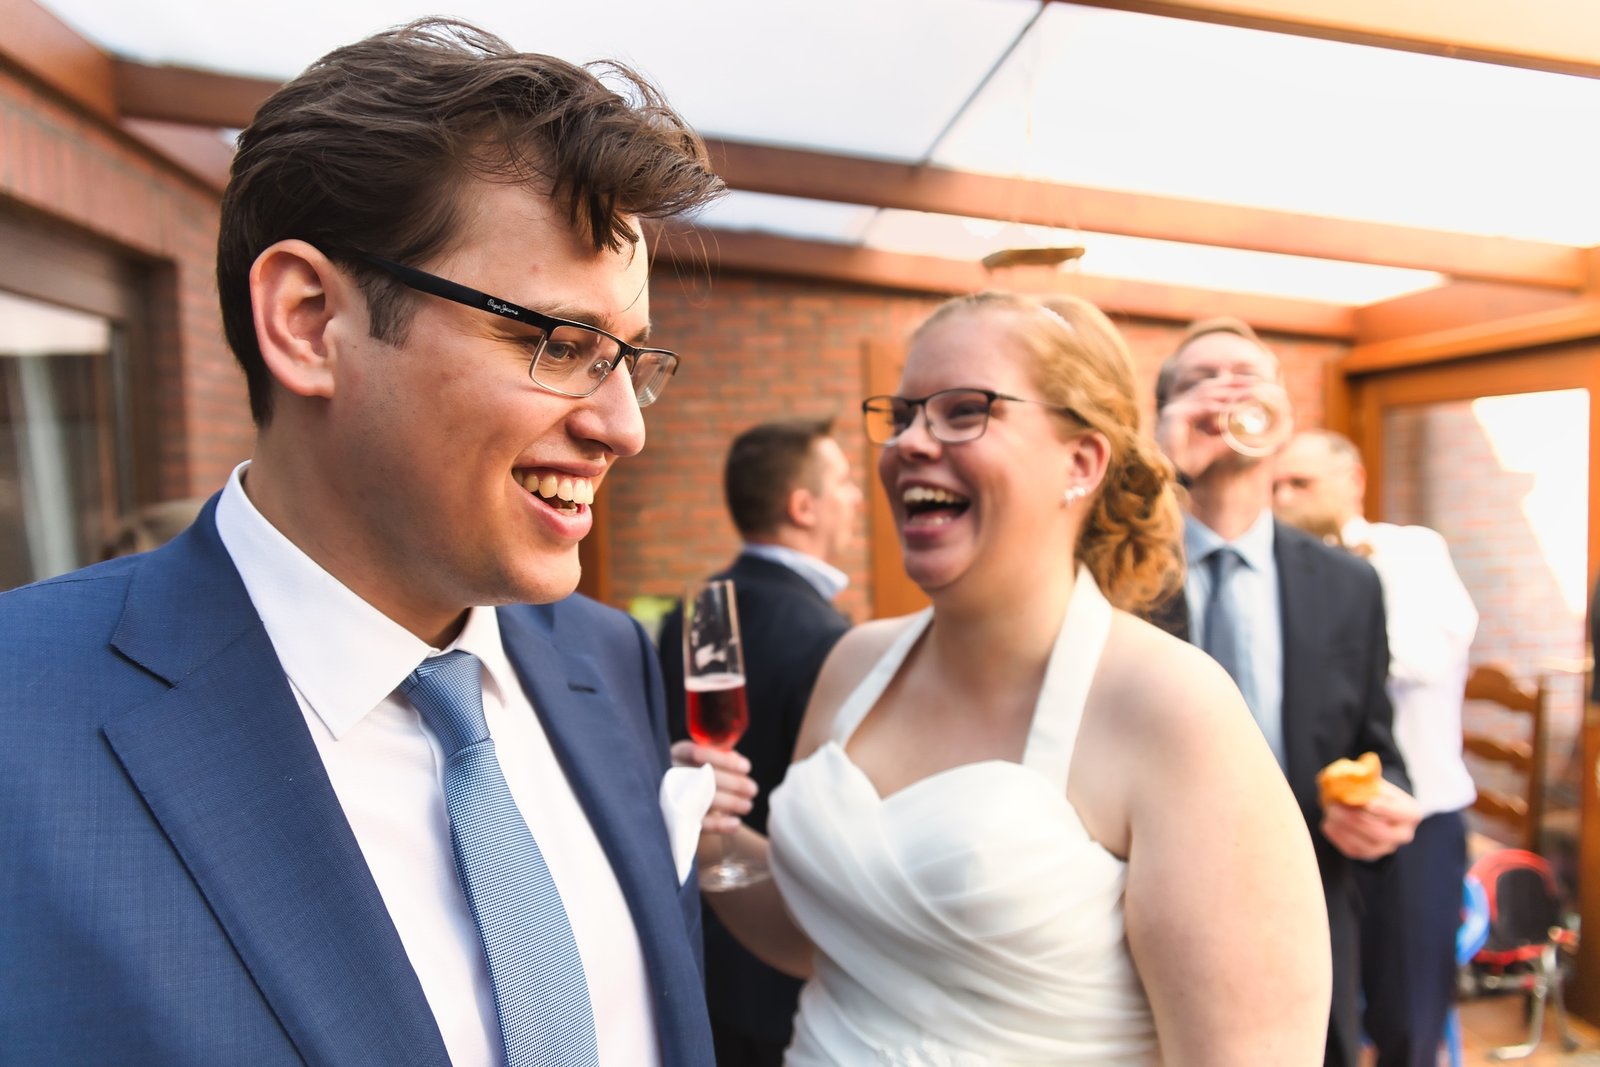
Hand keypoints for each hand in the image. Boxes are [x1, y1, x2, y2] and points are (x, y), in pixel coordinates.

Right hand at [671, 739, 756, 834]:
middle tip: (753, 789)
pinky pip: (698, 823)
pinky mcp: (674, 821)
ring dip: (731, 803)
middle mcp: (668, 774)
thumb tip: (736, 759)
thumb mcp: (704, 762)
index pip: (696, 752)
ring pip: (703, 799)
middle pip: (704, 776)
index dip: (724, 760)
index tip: (747, 767)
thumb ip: (718, 756)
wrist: (678, 808)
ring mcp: (669, 798)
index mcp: (675, 754)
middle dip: (734, 783)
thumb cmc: (697, 777)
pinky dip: (719, 825)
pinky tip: (736, 824)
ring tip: (748, 806)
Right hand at [1155, 378, 1291, 478]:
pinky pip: (1202, 409)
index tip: (1252, 382)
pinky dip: (1221, 409)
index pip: (1209, 389)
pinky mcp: (1175, 416)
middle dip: (1234, 383)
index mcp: (1185, 409)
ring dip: (1231, 392)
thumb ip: (1226, 437)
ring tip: (1251, 393)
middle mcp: (1179, 406)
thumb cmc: (1186, 463)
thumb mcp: (1212, 447)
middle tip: (1257, 382)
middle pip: (1209, 387)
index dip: (1230, 383)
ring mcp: (1175, 409)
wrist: (1169, 477)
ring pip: (1207, 394)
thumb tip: (1248, 432)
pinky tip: (1236, 409)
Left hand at [1320, 779, 1419, 860]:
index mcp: (1410, 813)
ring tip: (1330, 811)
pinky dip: (1338, 836)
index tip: (1367, 802)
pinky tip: (1328, 822)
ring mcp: (1385, 847)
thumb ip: (1367, 781)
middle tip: (1335, 806)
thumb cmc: (1374, 793)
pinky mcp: (1367, 854)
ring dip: (1343, 827)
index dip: (1384, 808)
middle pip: (1380, 832)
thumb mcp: (1376, 783)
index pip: (1401, 813)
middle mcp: (1402, 834)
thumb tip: (1351, 777)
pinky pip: (1352, 849)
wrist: (1371, 810)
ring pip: (1364, 844)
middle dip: (1355, 819)